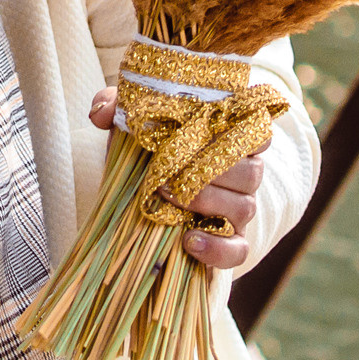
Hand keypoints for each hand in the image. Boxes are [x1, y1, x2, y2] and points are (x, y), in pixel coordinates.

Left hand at [89, 87, 263, 269]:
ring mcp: (240, 210)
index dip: (240, 131)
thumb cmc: (147, 153)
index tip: (209, 128)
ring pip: (244, 207)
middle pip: (250, 172)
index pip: (257, 132)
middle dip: (209, 170)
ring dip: (206, 202)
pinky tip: (189, 241)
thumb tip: (102, 112)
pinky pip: (238, 250)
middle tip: (168, 170)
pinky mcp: (231, 243)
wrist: (140, 198)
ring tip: (167, 197)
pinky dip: (217, 247)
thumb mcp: (131, 127)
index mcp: (231, 140)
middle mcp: (245, 175)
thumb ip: (119, 108)